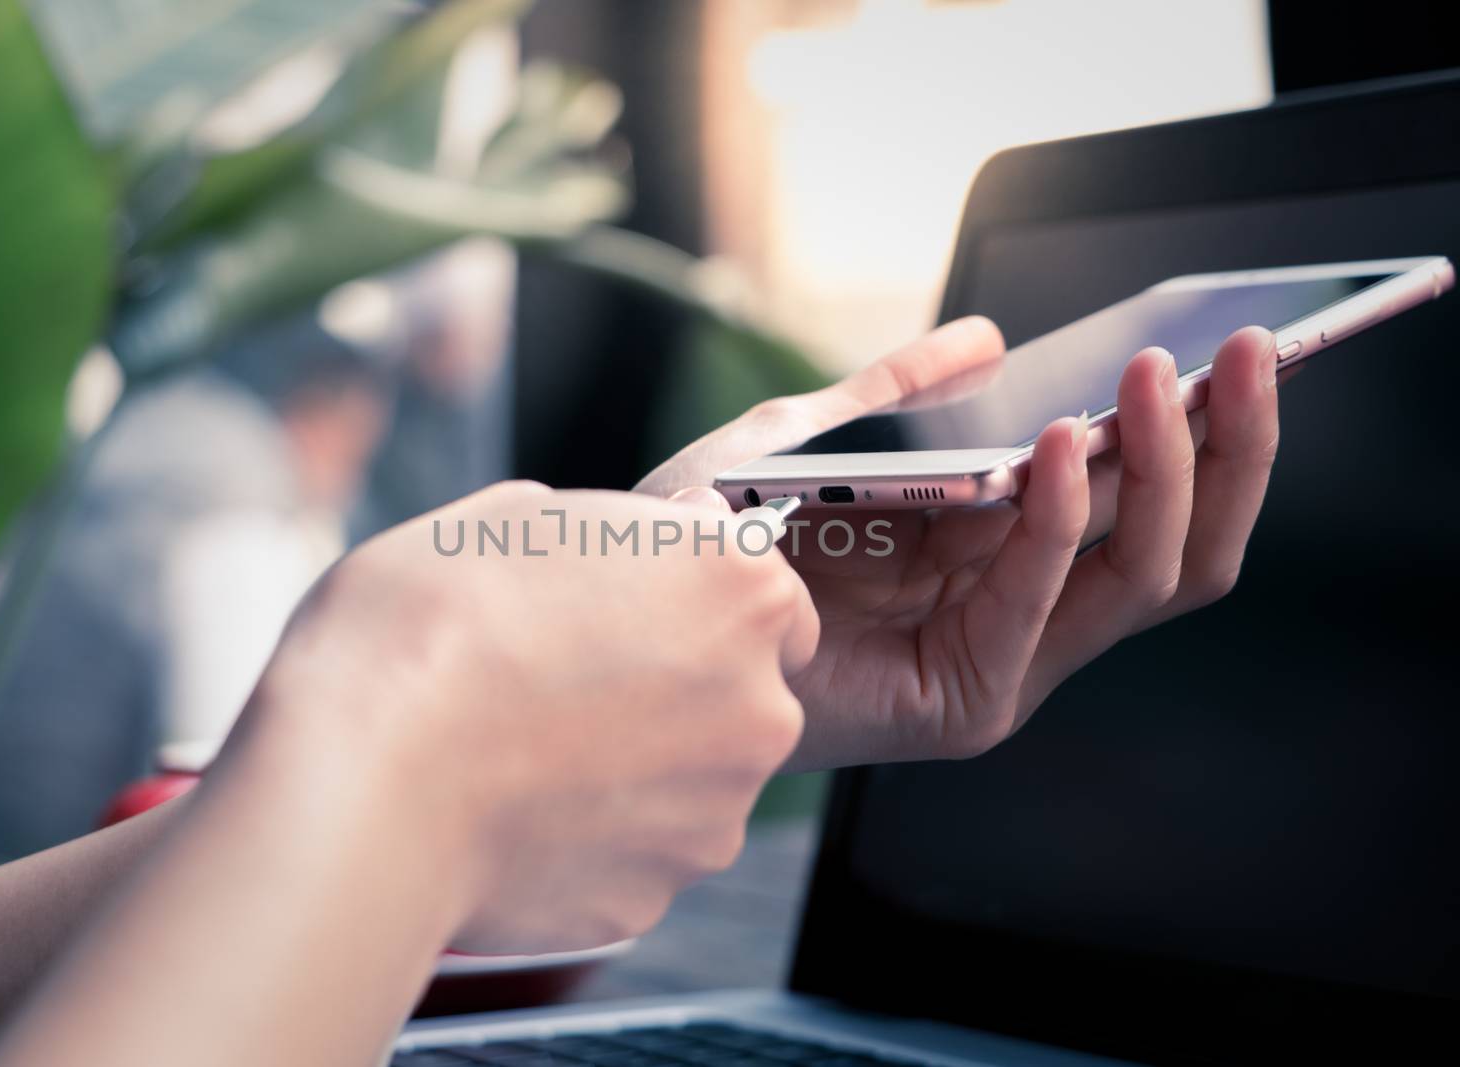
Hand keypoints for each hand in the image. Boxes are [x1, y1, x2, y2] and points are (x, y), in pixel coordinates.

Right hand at [249, 481, 818, 953]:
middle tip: (568, 676)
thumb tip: (644, 536)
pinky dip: (593, 834)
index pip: (770, 596)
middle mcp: (757, 706)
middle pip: (742, 693)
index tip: (641, 609)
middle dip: (677, 686)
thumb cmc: (427, 628)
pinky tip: (515, 807)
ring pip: (691, 780)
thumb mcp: (514, 517)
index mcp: (737, 591)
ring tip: (527, 746)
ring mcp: (713, 813)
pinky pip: (637, 851)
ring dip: (636, 764)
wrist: (366, 780)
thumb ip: (611, 529)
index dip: (702, 599)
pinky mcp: (656, 892)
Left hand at [639, 316, 1279, 768]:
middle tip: (1251, 354)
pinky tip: (1052, 450)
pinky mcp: (964, 702)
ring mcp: (1003, 660)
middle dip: (1227, 445)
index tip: (1238, 345)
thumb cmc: (713, 535)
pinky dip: (1054, 525)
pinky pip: (1036, 604)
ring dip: (1162, 471)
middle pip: (1174, 541)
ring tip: (1156, 384)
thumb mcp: (814, 435)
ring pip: (1142, 577)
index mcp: (1001, 547)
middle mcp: (1019, 606)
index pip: (1143, 496)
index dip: (1206, 427)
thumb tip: (989, 335)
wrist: (636, 613)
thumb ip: (900, 393)